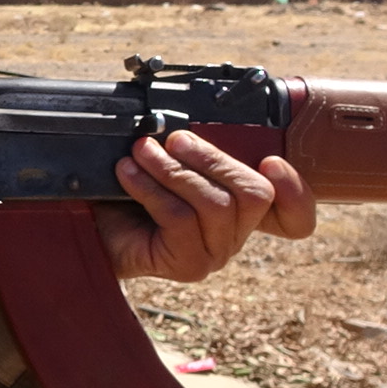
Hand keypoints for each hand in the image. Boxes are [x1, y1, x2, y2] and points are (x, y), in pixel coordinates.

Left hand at [96, 130, 315, 281]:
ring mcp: (214, 254)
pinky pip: (179, 218)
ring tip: (141, 151)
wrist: (90, 225)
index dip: (296, 191)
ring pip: (215, 204)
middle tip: (173, 139)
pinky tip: (127, 174)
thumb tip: (191, 122)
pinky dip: (150, 188)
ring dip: (174, 170)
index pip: (296, 217)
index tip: (271, 161)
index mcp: (240, 210)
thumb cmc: (128, 191)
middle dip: (213, 159)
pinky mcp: (188, 265)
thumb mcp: (168, 162)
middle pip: (254, 194)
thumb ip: (192, 149)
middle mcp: (235, 235)